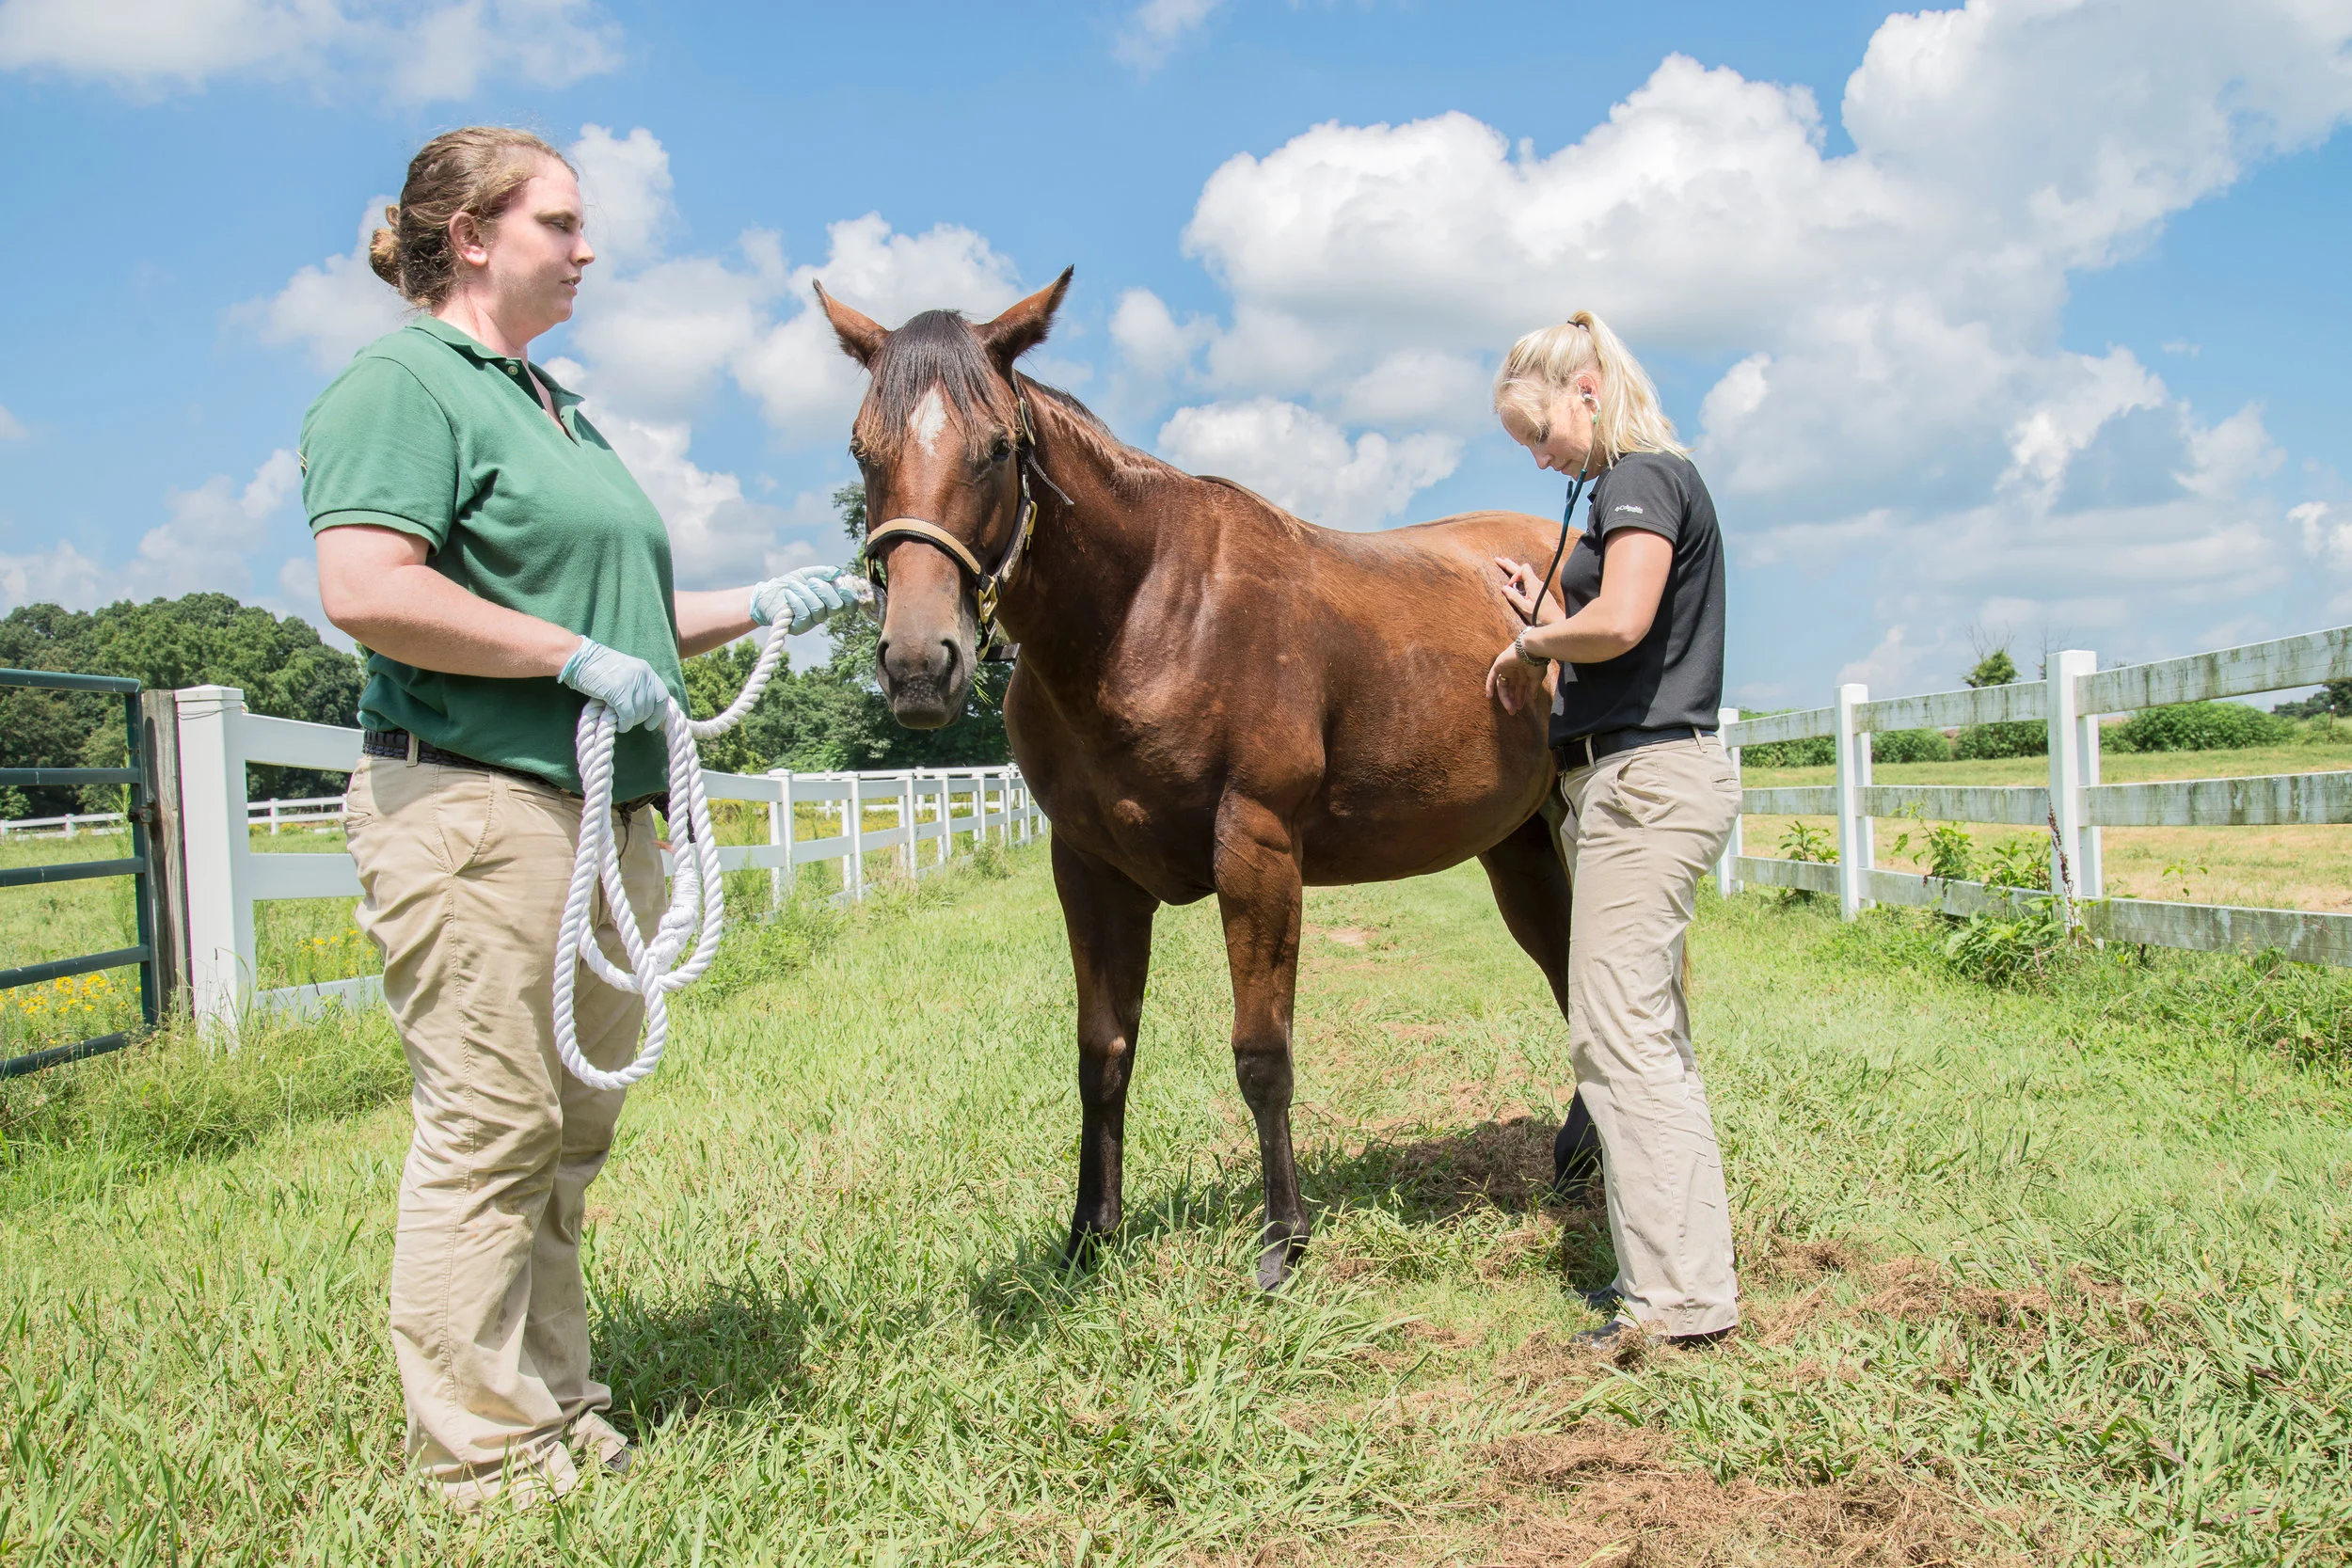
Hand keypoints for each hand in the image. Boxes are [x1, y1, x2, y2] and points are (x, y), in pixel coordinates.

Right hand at [558, 638, 671, 731]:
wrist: (579, 658)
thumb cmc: (597, 668)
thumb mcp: (624, 673)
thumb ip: (637, 686)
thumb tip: (645, 710)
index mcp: (646, 669)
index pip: (662, 696)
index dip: (658, 713)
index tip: (651, 725)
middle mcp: (643, 674)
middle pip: (650, 707)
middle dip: (640, 719)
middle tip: (628, 722)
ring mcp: (632, 682)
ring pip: (639, 713)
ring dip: (631, 723)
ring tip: (621, 723)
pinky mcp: (619, 691)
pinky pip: (628, 715)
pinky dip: (624, 724)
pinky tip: (618, 725)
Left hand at [750, 565, 866, 632]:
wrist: (768, 593)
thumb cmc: (790, 583)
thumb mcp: (807, 574)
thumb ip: (823, 572)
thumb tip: (838, 572)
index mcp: (831, 600)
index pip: (850, 604)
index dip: (850, 597)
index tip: (843, 586)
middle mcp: (825, 613)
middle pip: (836, 606)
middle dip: (825, 591)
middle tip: (811, 582)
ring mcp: (813, 622)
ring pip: (819, 609)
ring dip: (806, 593)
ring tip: (793, 586)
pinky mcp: (799, 627)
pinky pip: (805, 615)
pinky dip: (797, 601)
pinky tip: (789, 594)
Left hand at [1486, 638, 1551, 714]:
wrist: (1532, 650)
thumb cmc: (1536, 663)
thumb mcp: (1536, 678)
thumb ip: (1533, 688)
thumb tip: (1533, 698)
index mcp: (1523, 673)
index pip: (1519, 688)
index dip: (1519, 698)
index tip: (1520, 708)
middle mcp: (1514, 671)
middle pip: (1510, 688)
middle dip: (1512, 700)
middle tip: (1513, 712)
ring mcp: (1506, 668)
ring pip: (1502, 686)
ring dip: (1505, 698)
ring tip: (1509, 709)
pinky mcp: (1499, 665)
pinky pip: (1491, 677)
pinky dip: (1489, 686)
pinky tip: (1489, 697)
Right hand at [1494, 556, 1564, 625]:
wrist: (1556, 621)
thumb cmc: (1541, 616)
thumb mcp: (1525, 608)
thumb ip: (1514, 597)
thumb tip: (1504, 588)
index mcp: (1534, 585)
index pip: (1523, 569)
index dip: (1514, 574)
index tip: (1510, 586)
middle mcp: (1537, 583)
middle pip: (1523, 569)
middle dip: (1509, 565)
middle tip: (1498, 560)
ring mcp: (1540, 586)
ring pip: (1526, 574)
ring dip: (1514, 569)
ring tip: (1505, 563)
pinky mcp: (1540, 591)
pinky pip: (1528, 580)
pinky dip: (1520, 577)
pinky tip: (1515, 579)